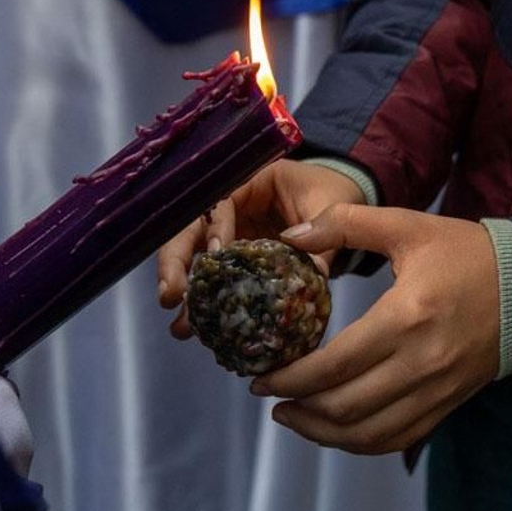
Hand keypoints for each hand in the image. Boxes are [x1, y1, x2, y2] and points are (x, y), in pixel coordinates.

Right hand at [156, 160, 366, 337]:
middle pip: (191, 229)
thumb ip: (323, 235)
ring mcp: (229, 233)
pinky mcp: (236, 259)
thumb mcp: (332, 206)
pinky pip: (215, 277)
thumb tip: (313, 273)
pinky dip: (206, 301)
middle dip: (176, 261)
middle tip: (169, 295)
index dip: (215, 227)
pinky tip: (196, 329)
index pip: (220, 201)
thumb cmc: (334, 191)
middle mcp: (231, 206)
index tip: (216, 255)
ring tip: (181, 326)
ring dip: (186, 289)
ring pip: (195, 257)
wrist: (342, 202)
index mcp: (251, 181)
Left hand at [253, 204, 499, 455]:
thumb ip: (345, 223)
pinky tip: (334, 429)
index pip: (333, 365)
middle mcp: (420, 364)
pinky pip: (395, 438)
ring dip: (321, 433)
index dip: (289, 378)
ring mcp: (436, 391)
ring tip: (291, 417)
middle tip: (268, 395)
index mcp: (406, 318)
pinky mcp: (447, 405)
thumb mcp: (407, 226)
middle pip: (343, 407)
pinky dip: (358, 442)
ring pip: (366, 434)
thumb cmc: (466, 253)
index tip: (261, 376)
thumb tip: (291, 235)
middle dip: (296, 407)